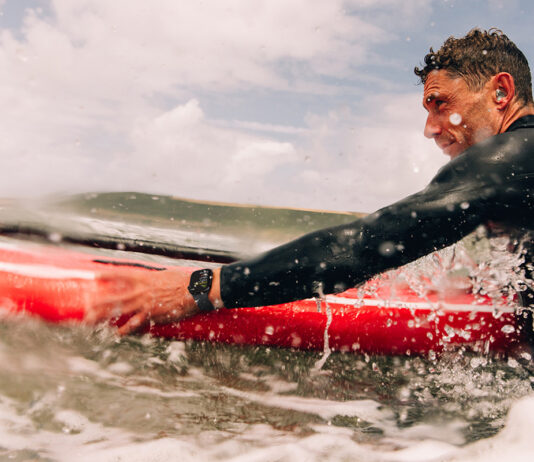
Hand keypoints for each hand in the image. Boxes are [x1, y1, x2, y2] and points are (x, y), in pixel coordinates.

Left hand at [85, 267, 199, 334]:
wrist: (195, 290)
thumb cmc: (183, 280)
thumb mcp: (165, 275)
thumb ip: (154, 279)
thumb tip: (148, 280)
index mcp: (145, 278)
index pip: (122, 275)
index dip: (107, 276)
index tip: (94, 276)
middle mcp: (142, 290)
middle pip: (115, 296)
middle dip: (99, 302)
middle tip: (86, 306)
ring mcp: (146, 303)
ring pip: (120, 310)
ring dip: (104, 316)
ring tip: (91, 321)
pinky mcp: (153, 315)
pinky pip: (135, 323)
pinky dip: (125, 329)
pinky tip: (117, 334)